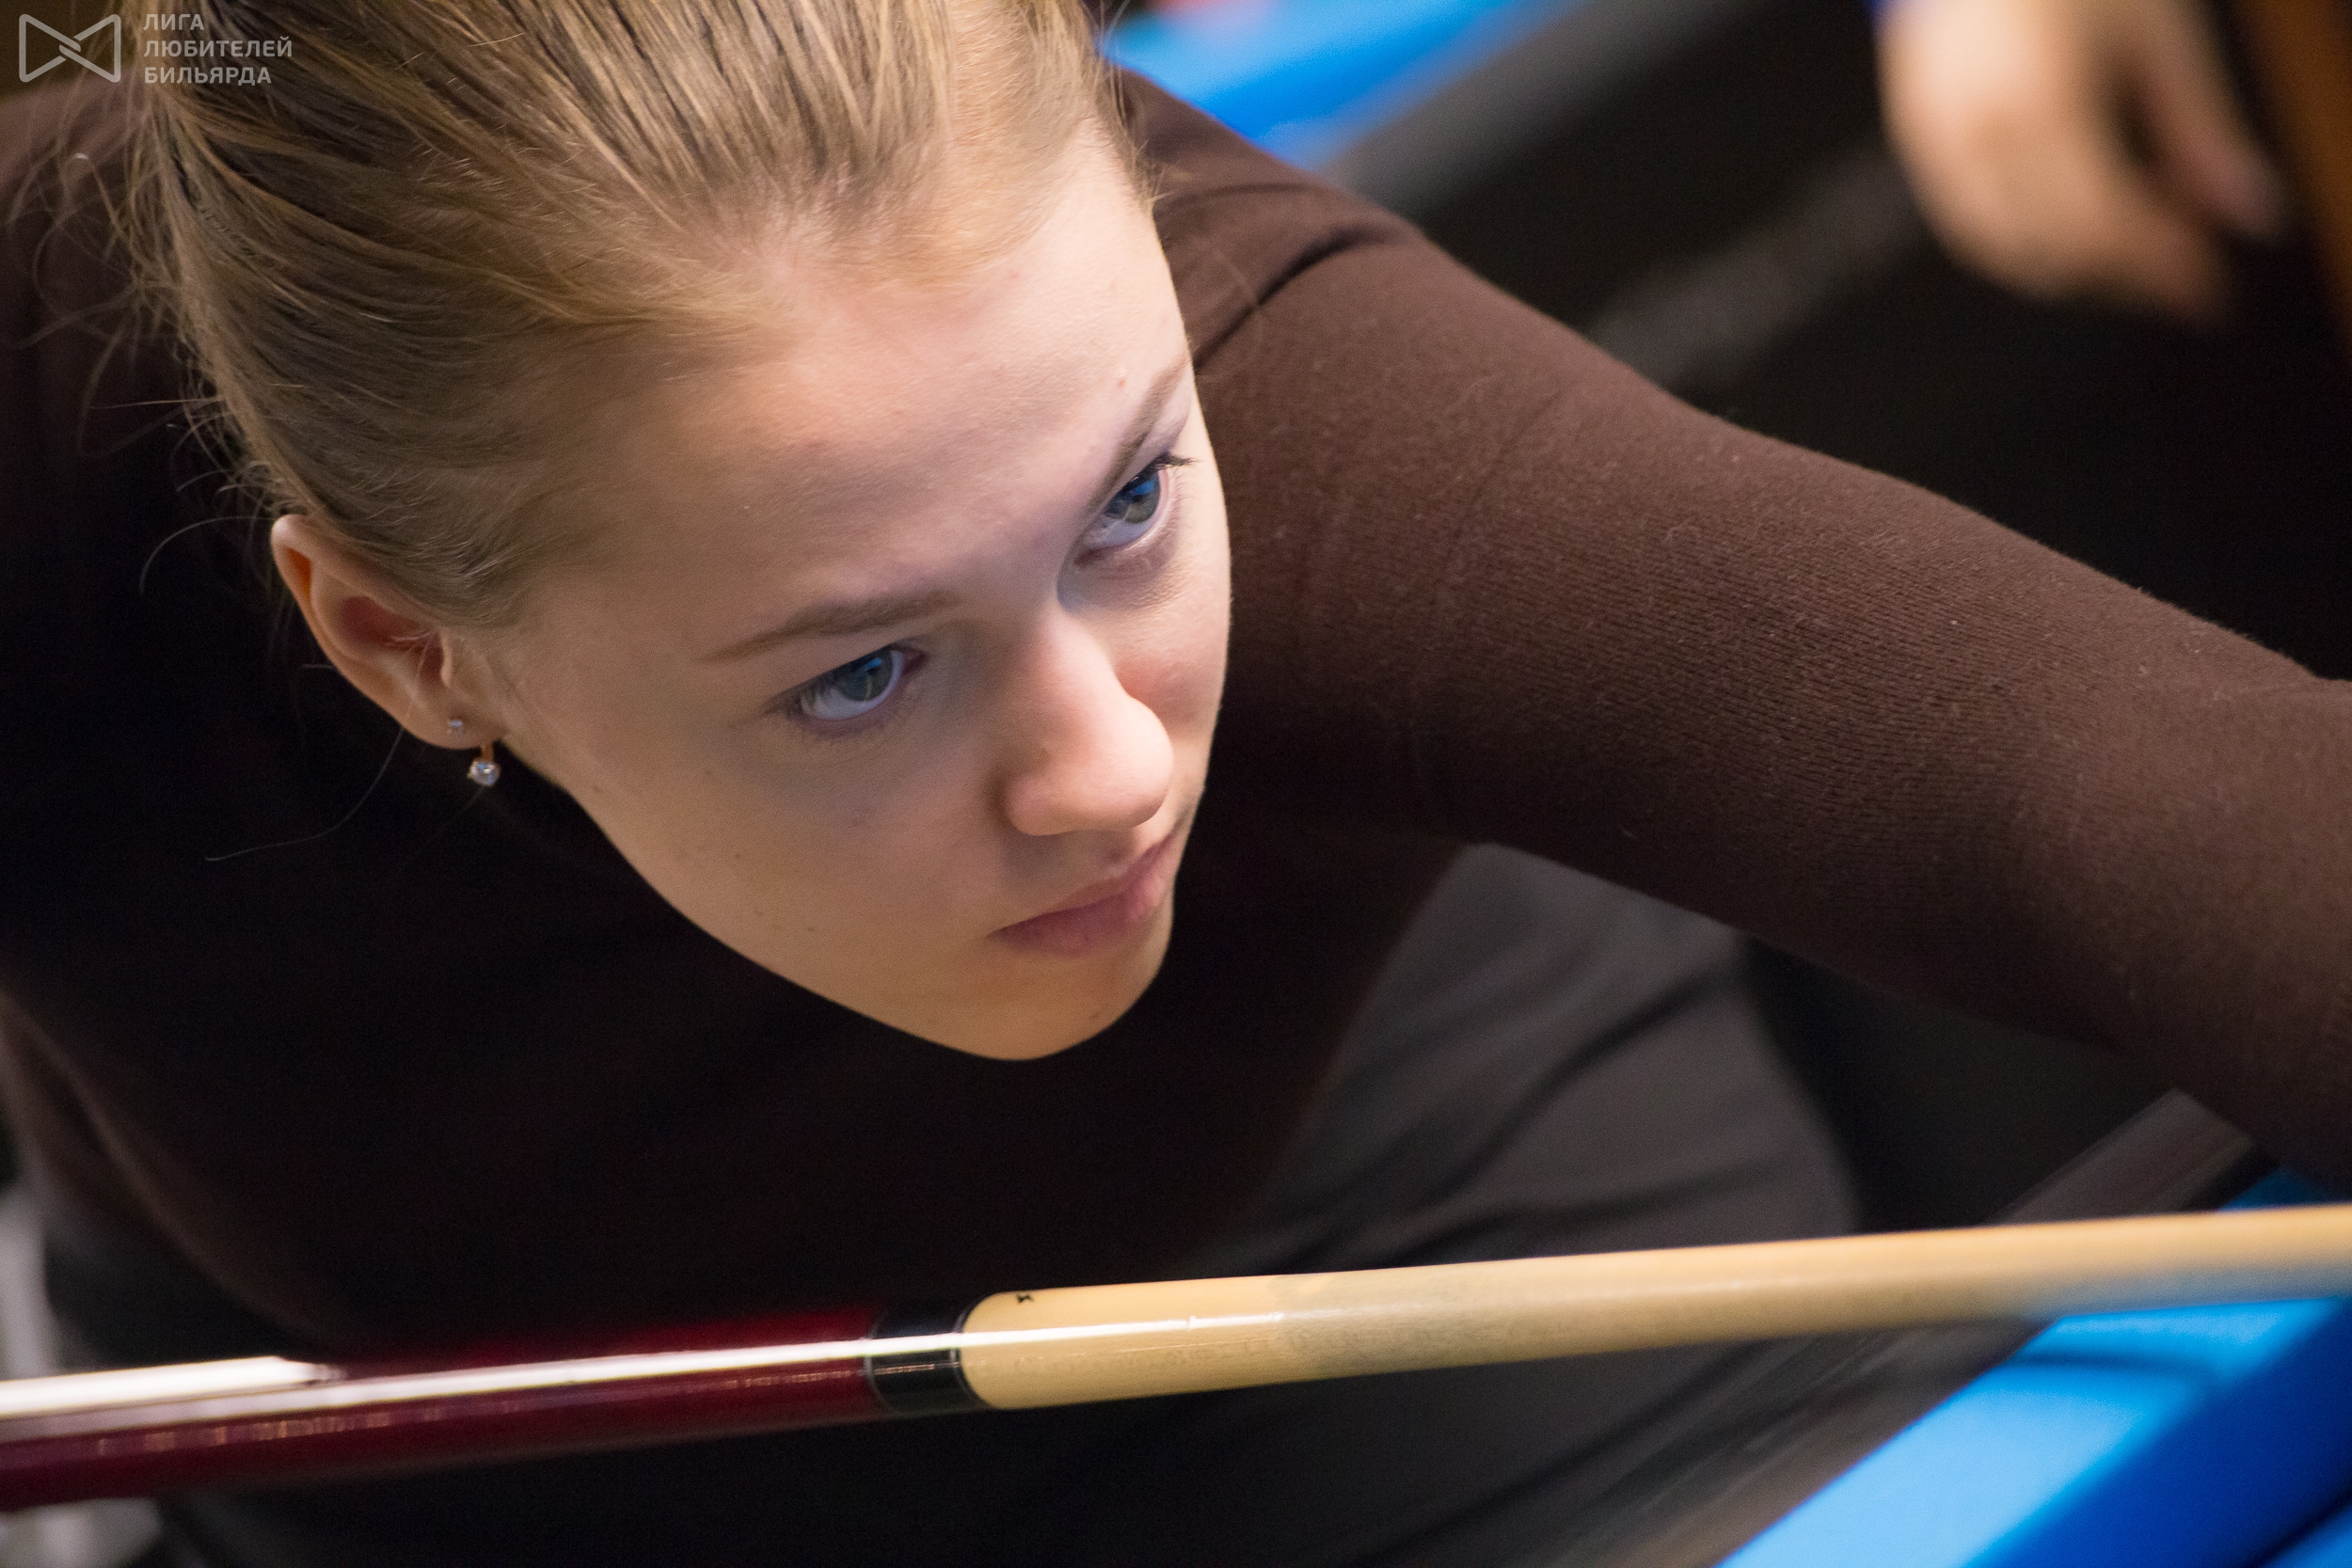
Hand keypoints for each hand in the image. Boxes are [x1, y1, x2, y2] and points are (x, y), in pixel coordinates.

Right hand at [1878, 0, 2285, 319]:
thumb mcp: (2159, 40)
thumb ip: (2202, 134)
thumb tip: (2247, 216)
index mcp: (2043, 104)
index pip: (2103, 224)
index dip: (2158, 265)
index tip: (2204, 285)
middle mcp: (1979, 134)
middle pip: (2057, 251)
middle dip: (2125, 274)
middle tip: (2179, 270)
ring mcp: (1937, 143)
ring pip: (2007, 252)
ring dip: (2076, 265)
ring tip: (2131, 243)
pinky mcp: (1916, 144)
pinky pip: (1971, 226)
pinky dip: (2026, 240)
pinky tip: (2073, 218)